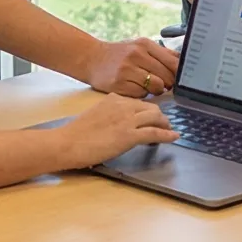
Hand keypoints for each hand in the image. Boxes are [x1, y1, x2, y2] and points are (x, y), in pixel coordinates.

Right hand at [56, 95, 177, 166]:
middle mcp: (122, 105)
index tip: (152, 116)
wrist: (67, 143)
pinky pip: (155, 133)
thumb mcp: (95, 115)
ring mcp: (127, 120)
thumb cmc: (76, 134)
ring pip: (156, 116)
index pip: (138, 102)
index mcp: (113, 99)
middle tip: (164, 124)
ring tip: (168, 130)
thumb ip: (109, 114)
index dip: (147, 111)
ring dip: (165, 124)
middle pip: (151, 107)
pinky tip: (173, 137)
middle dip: (160, 116)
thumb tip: (118, 124)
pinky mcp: (129, 135)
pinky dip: (167, 135)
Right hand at [80, 36, 181, 98]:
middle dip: (168, 84)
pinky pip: (141, 94)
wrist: (92, 58)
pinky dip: (142, 94)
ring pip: (156, 87)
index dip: (179, 73)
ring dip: (155, 90)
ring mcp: (127, 69)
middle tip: (162, 84)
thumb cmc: (120, 54)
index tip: (179, 78)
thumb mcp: (140, 46)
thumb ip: (162, 53)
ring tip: (148, 86)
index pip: (173, 62)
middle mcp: (136, 55)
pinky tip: (135, 88)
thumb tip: (184, 61)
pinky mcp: (119, 84)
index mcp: (145, 44)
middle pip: (166, 76)